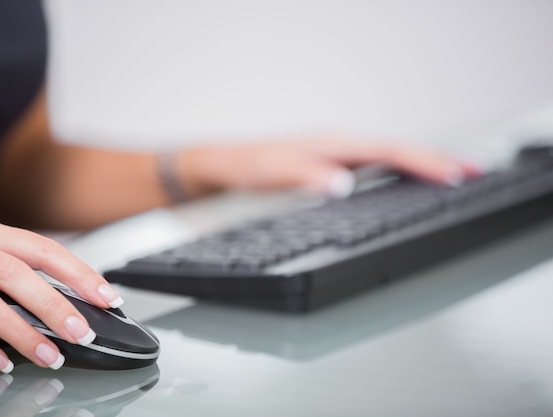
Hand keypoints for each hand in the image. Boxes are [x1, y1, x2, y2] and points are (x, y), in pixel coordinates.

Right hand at [0, 216, 123, 371]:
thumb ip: (16, 272)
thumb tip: (67, 304)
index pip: (43, 249)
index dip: (79, 273)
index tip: (107, 297)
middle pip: (16, 274)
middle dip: (54, 306)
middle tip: (80, 332)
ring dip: (22, 333)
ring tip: (48, 357)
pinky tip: (0, 363)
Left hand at [179, 133, 481, 196]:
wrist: (221, 165)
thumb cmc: (245, 166)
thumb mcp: (271, 173)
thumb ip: (305, 177)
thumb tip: (342, 185)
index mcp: (330, 144)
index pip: (387, 151)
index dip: (422, 162)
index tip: (454, 174)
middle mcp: (337, 146)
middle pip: (396, 150)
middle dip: (435, 161)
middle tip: (472, 172)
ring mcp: (334, 156)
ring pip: (387, 157)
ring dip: (421, 165)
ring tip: (452, 175)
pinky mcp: (329, 167)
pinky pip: (373, 166)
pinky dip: (399, 171)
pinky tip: (407, 180)